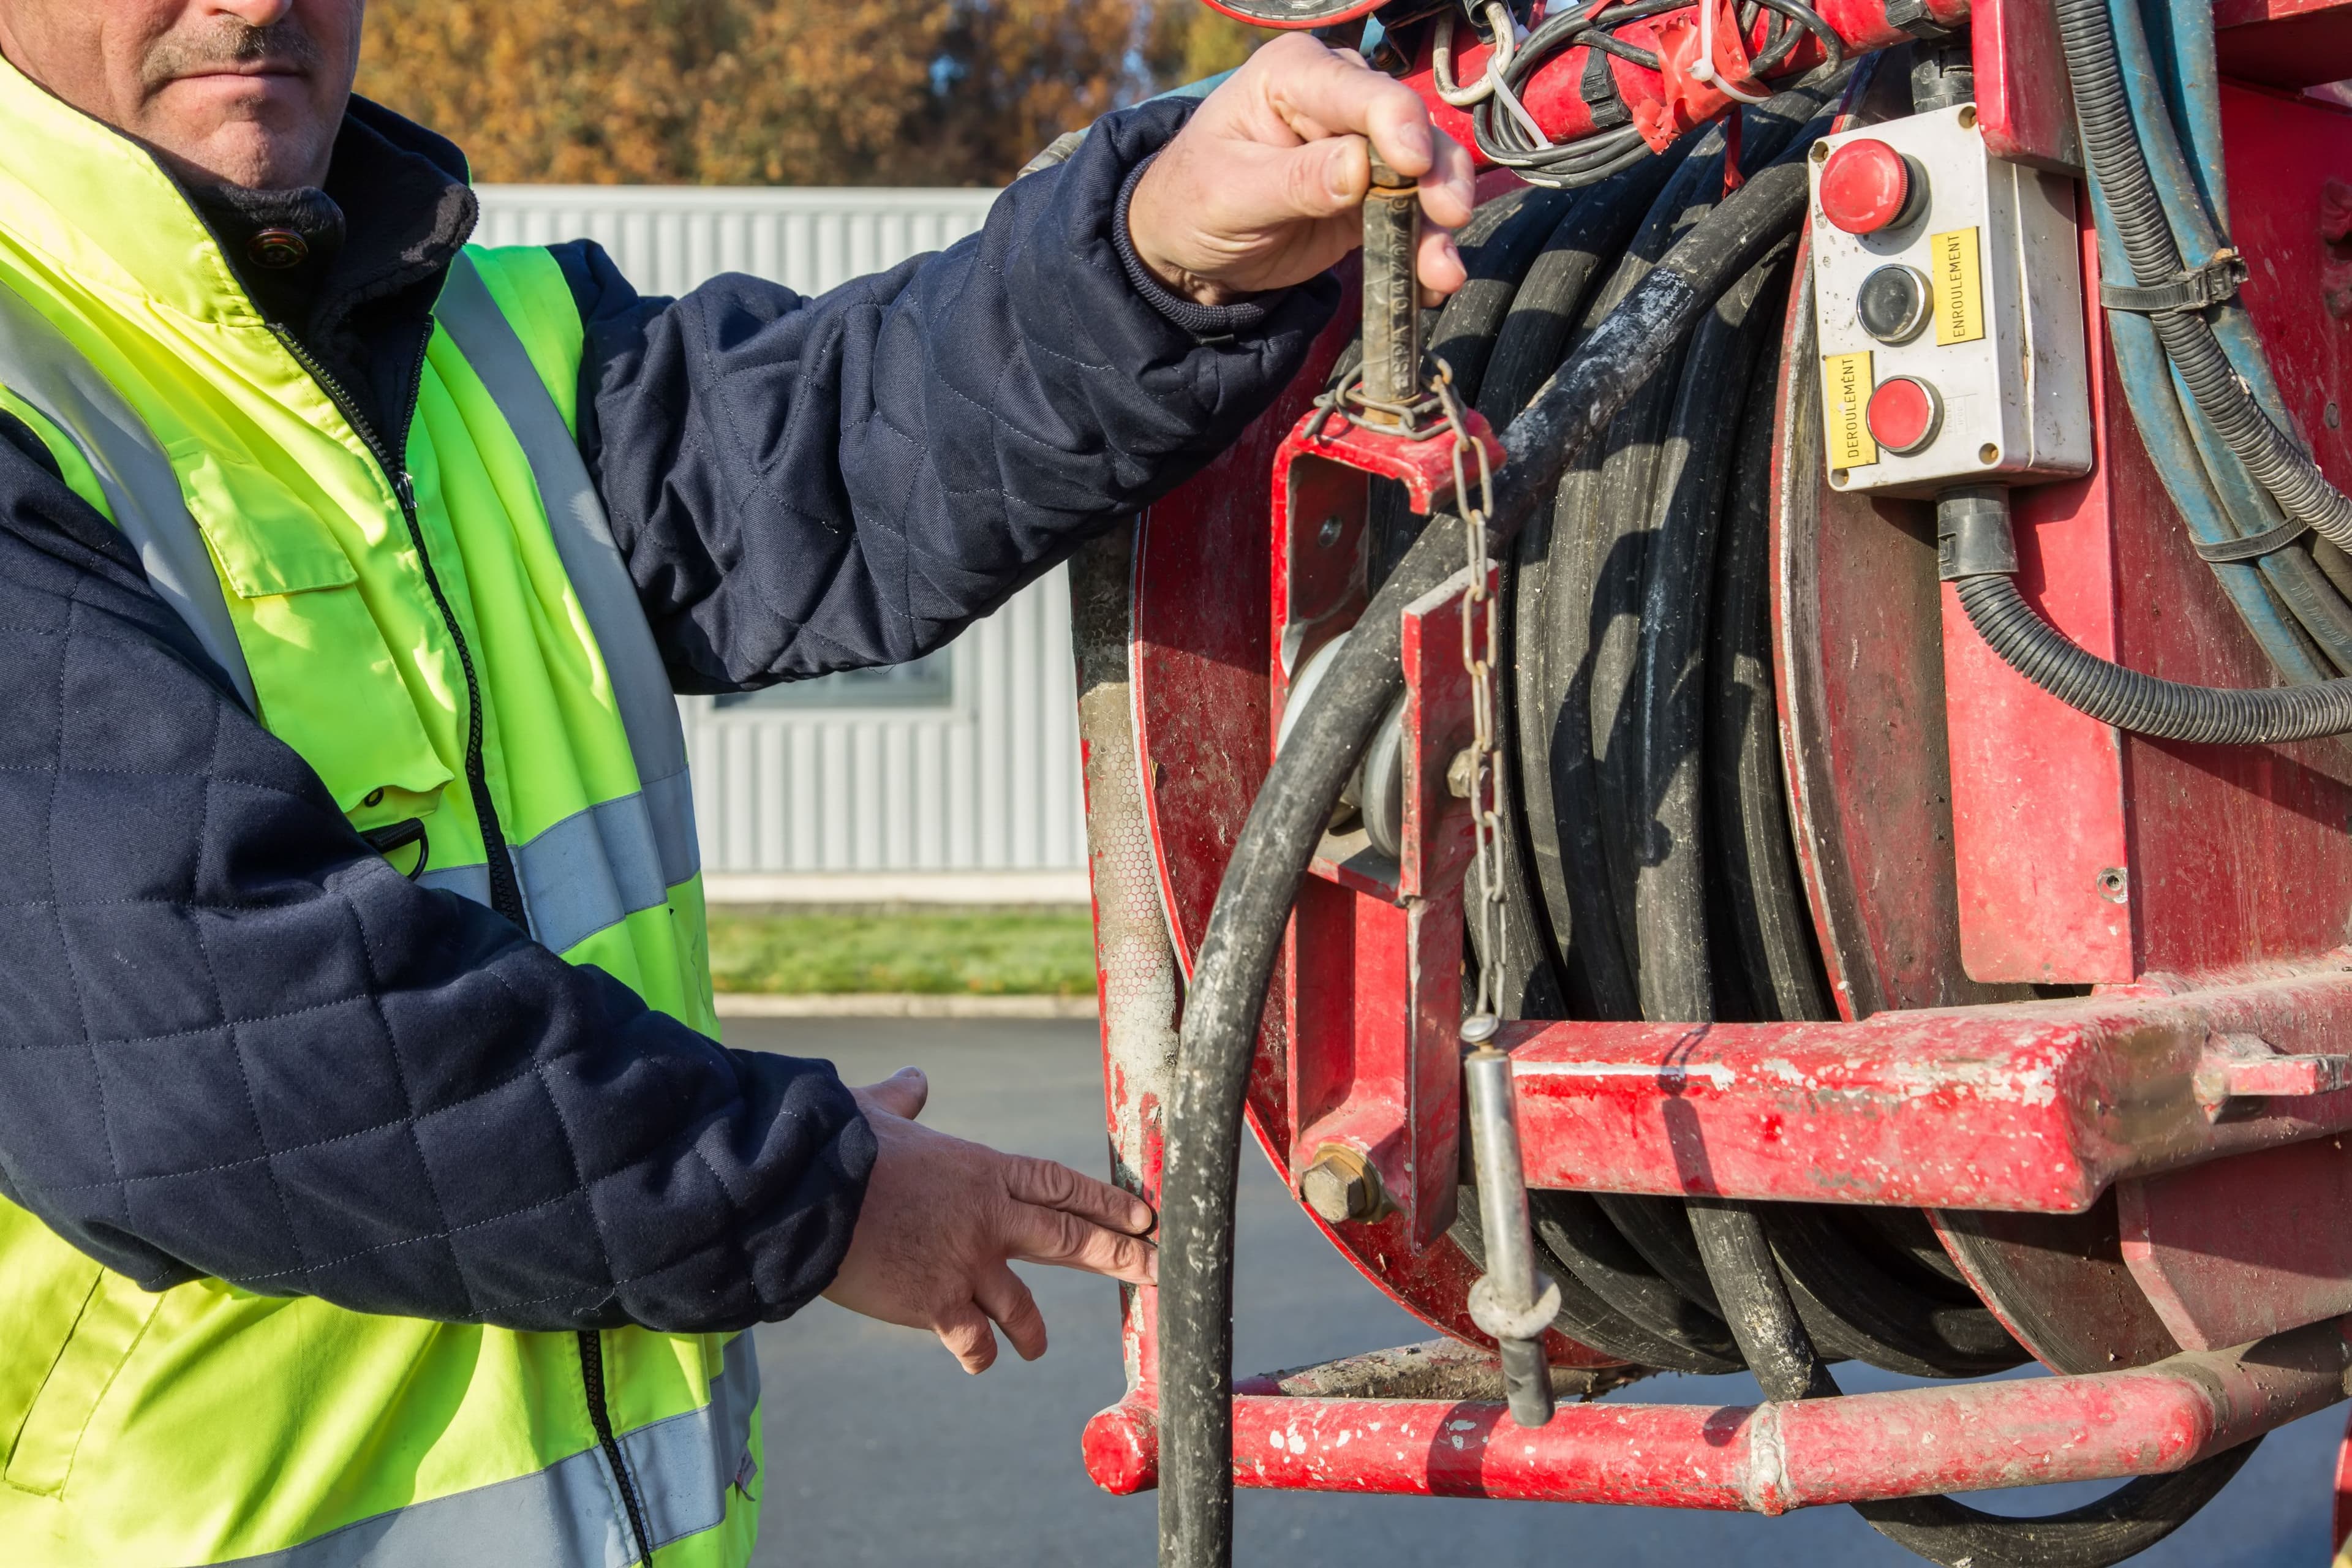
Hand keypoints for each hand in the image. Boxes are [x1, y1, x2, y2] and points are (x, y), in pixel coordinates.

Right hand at [823, 1066, 1157, 1372]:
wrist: (804, 1194)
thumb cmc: (837, 1145)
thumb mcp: (879, 1112)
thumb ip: (905, 1100)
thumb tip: (913, 1079)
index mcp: (983, 1170)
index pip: (1061, 1186)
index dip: (1106, 1202)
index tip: (1144, 1215)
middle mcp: (989, 1219)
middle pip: (1073, 1241)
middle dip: (1122, 1257)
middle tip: (1159, 1271)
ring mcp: (968, 1265)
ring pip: (1023, 1310)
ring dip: (1032, 1332)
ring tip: (1034, 1347)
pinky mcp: (938, 1305)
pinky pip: (974, 1342)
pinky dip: (978, 1354)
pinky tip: (977, 1360)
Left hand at [1126, 33, 1476, 308]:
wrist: (1188, 250)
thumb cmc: (1193, 201)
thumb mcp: (1230, 192)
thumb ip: (1296, 180)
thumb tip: (1359, 169)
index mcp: (1295, 75)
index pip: (1362, 91)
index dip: (1399, 124)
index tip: (1415, 166)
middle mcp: (1338, 101)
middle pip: (1409, 128)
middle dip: (1435, 176)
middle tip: (1449, 217)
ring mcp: (1362, 149)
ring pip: (1424, 174)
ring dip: (1439, 222)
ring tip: (1443, 270)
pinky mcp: (1373, 197)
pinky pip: (1413, 218)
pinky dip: (1426, 249)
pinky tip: (1432, 281)